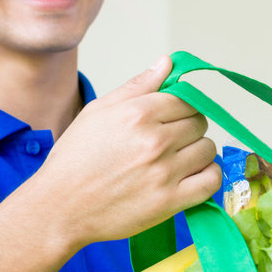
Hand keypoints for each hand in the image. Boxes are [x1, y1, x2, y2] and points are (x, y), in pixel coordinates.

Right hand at [27, 55, 221, 252]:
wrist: (59, 209)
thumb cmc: (75, 160)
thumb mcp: (98, 112)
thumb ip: (137, 86)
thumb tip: (167, 62)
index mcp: (137, 114)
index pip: (185, 99)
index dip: (180, 109)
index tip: (170, 120)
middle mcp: (154, 141)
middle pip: (199, 123)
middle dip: (188, 130)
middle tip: (169, 143)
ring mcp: (164, 172)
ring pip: (208, 149)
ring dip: (198, 153)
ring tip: (177, 161)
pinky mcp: (170, 201)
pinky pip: (212, 180)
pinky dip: (208, 176)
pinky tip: (193, 176)